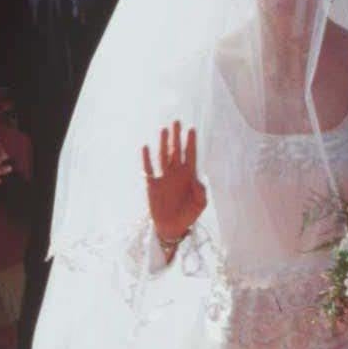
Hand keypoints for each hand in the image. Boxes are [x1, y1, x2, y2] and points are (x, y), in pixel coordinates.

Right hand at [143, 121, 206, 246]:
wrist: (172, 227)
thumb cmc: (188, 215)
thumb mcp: (200, 204)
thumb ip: (201, 192)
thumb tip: (197, 180)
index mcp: (189, 175)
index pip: (190, 155)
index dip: (191, 142)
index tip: (192, 129)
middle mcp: (176, 173)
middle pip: (176, 150)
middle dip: (176, 137)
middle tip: (177, 121)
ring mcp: (164, 177)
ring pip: (163, 156)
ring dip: (163, 143)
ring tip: (164, 129)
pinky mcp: (153, 185)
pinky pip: (149, 169)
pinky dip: (147, 159)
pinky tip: (146, 147)